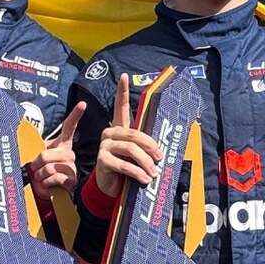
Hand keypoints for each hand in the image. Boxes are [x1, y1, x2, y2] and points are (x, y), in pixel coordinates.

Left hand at [27, 101, 86, 199]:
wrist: (51, 189)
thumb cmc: (44, 170)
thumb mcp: (40, 156)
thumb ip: (36, 147)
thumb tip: (21, 136)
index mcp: (63, 144)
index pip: (70, 126)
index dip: (76, 114)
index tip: (83, 104)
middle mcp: (69, 153)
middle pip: (45, 154)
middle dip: (35, 164)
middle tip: (35, 168)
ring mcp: (71, 166)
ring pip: (47, 168)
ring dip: (40, 175)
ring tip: (43, 177)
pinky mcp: (71, 179)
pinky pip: (53, 178)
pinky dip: (46, 183)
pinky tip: (49, 183)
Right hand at [94, 73, 162, 196]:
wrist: (109, 188)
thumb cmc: (126, 168)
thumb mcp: (136, 155)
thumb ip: (144, 147)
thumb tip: (162, 150)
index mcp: (118, 128)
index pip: (120, 107)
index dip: (122, 91)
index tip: (124, 76)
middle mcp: (109, 133)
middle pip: (134, 133)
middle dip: (151, 146)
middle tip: (160, 158)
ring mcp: (104, 146)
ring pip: (131, 149)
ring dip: (146, 162)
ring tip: (154, 173)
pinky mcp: (102, 160)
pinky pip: (124, 164)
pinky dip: (137, 173)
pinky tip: (145, 179)